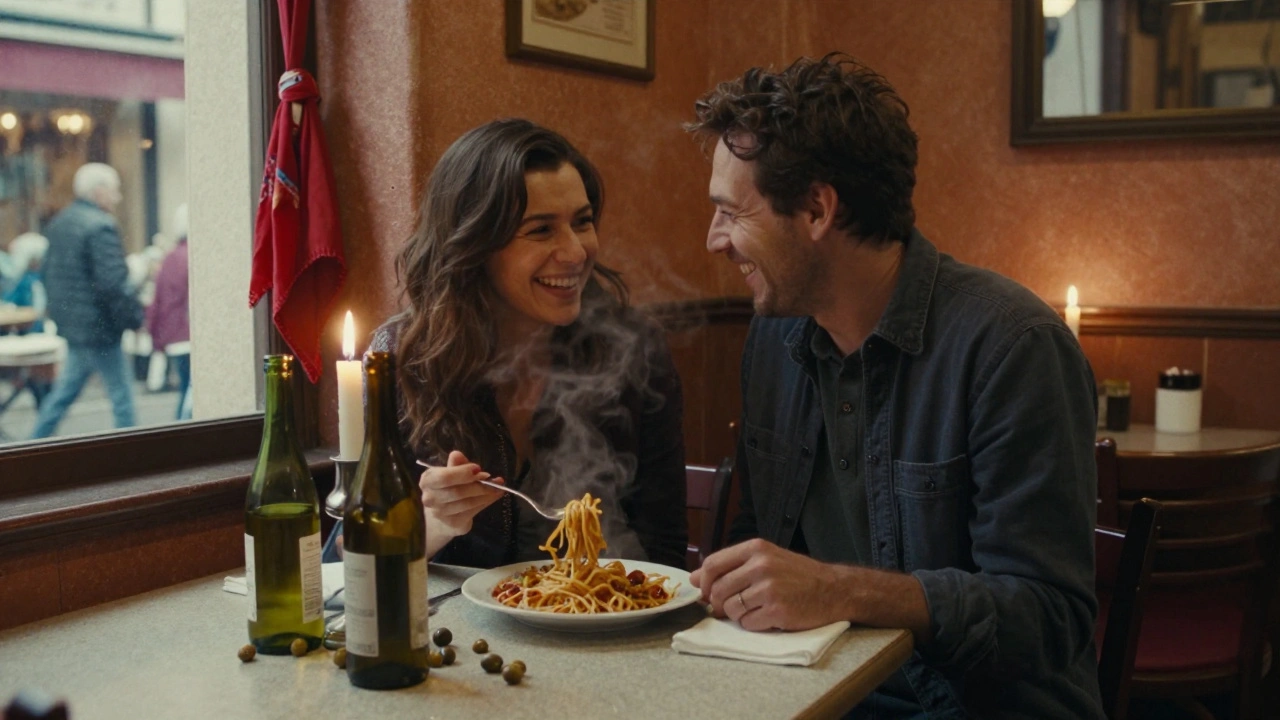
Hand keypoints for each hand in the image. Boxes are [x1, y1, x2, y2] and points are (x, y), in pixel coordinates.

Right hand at [419, 450, 504, 541]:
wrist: (443, 517)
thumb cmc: (448, 488)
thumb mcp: (452, 473)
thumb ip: (456, 464)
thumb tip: (457, 454)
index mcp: (427, 480)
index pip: (445, 477)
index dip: (463, 473)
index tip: (478, 468)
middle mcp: (430, 498)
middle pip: (457, 491)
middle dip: (479, 485)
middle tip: (493, 480)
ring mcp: (440, 514)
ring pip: (467, 503)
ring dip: (486, 494)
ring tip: (497, 488)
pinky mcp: (453, 523)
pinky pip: (473, 511)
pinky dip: (486, 502)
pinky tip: (494, 495)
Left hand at [690, 538, 854, 631]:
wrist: (834, 589)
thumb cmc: (797, 575)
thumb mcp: (765, 559)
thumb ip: (730, 566)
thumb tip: (694, 578)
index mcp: (755, 548)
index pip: (712, 564)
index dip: (704, 583)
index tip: (707, 593)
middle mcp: (761, 565)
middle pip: (718, 589)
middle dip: (718, 604)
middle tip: (731, 607)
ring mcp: (769, 588)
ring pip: (731, 608)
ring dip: (738, 615)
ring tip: (756, 609)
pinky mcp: (777, 610)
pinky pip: (747, 623)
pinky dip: (753, 624)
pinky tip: (768, 616)